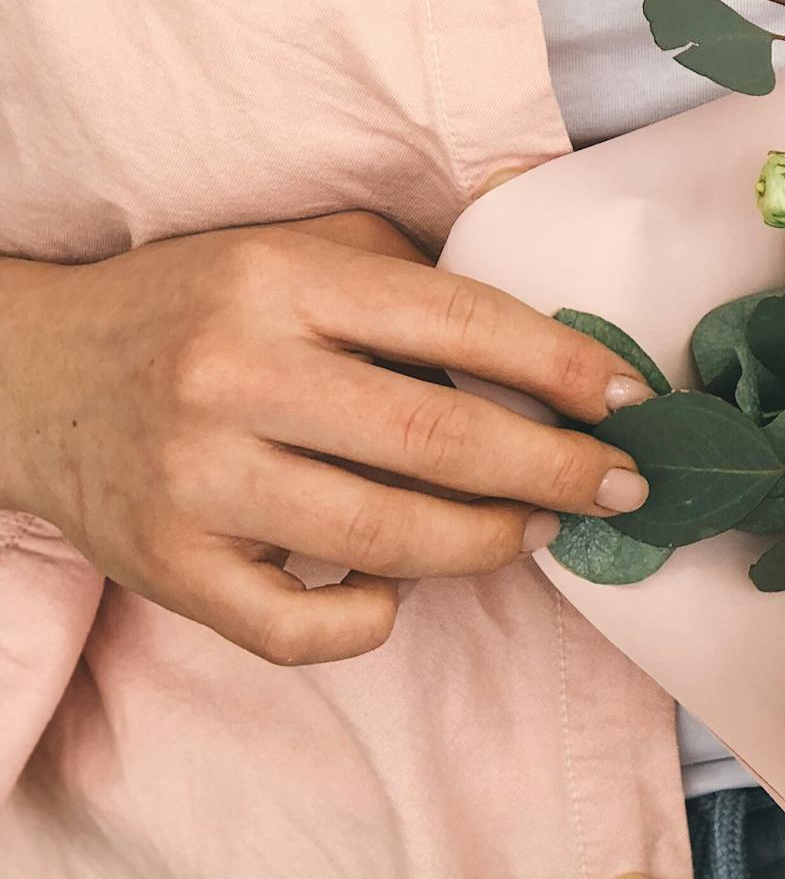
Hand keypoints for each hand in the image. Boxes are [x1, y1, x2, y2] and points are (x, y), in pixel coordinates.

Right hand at [0, 212, 651, 665]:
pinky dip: (370, 618)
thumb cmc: (193, 313)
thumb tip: (545, 333)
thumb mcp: (287, 249)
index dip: (559, 366)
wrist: (26, 378)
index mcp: (277, 280)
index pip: (454, 320)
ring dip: (485, 544)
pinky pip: (300, 628)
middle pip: (436, 436)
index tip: (630, 401)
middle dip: (554, 470)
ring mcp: (196, 479)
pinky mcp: (168, 567)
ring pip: (385, 536)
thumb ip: (402, 271)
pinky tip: (394, 588)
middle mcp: (233, 373)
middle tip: (620, 488)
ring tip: (534, 532)